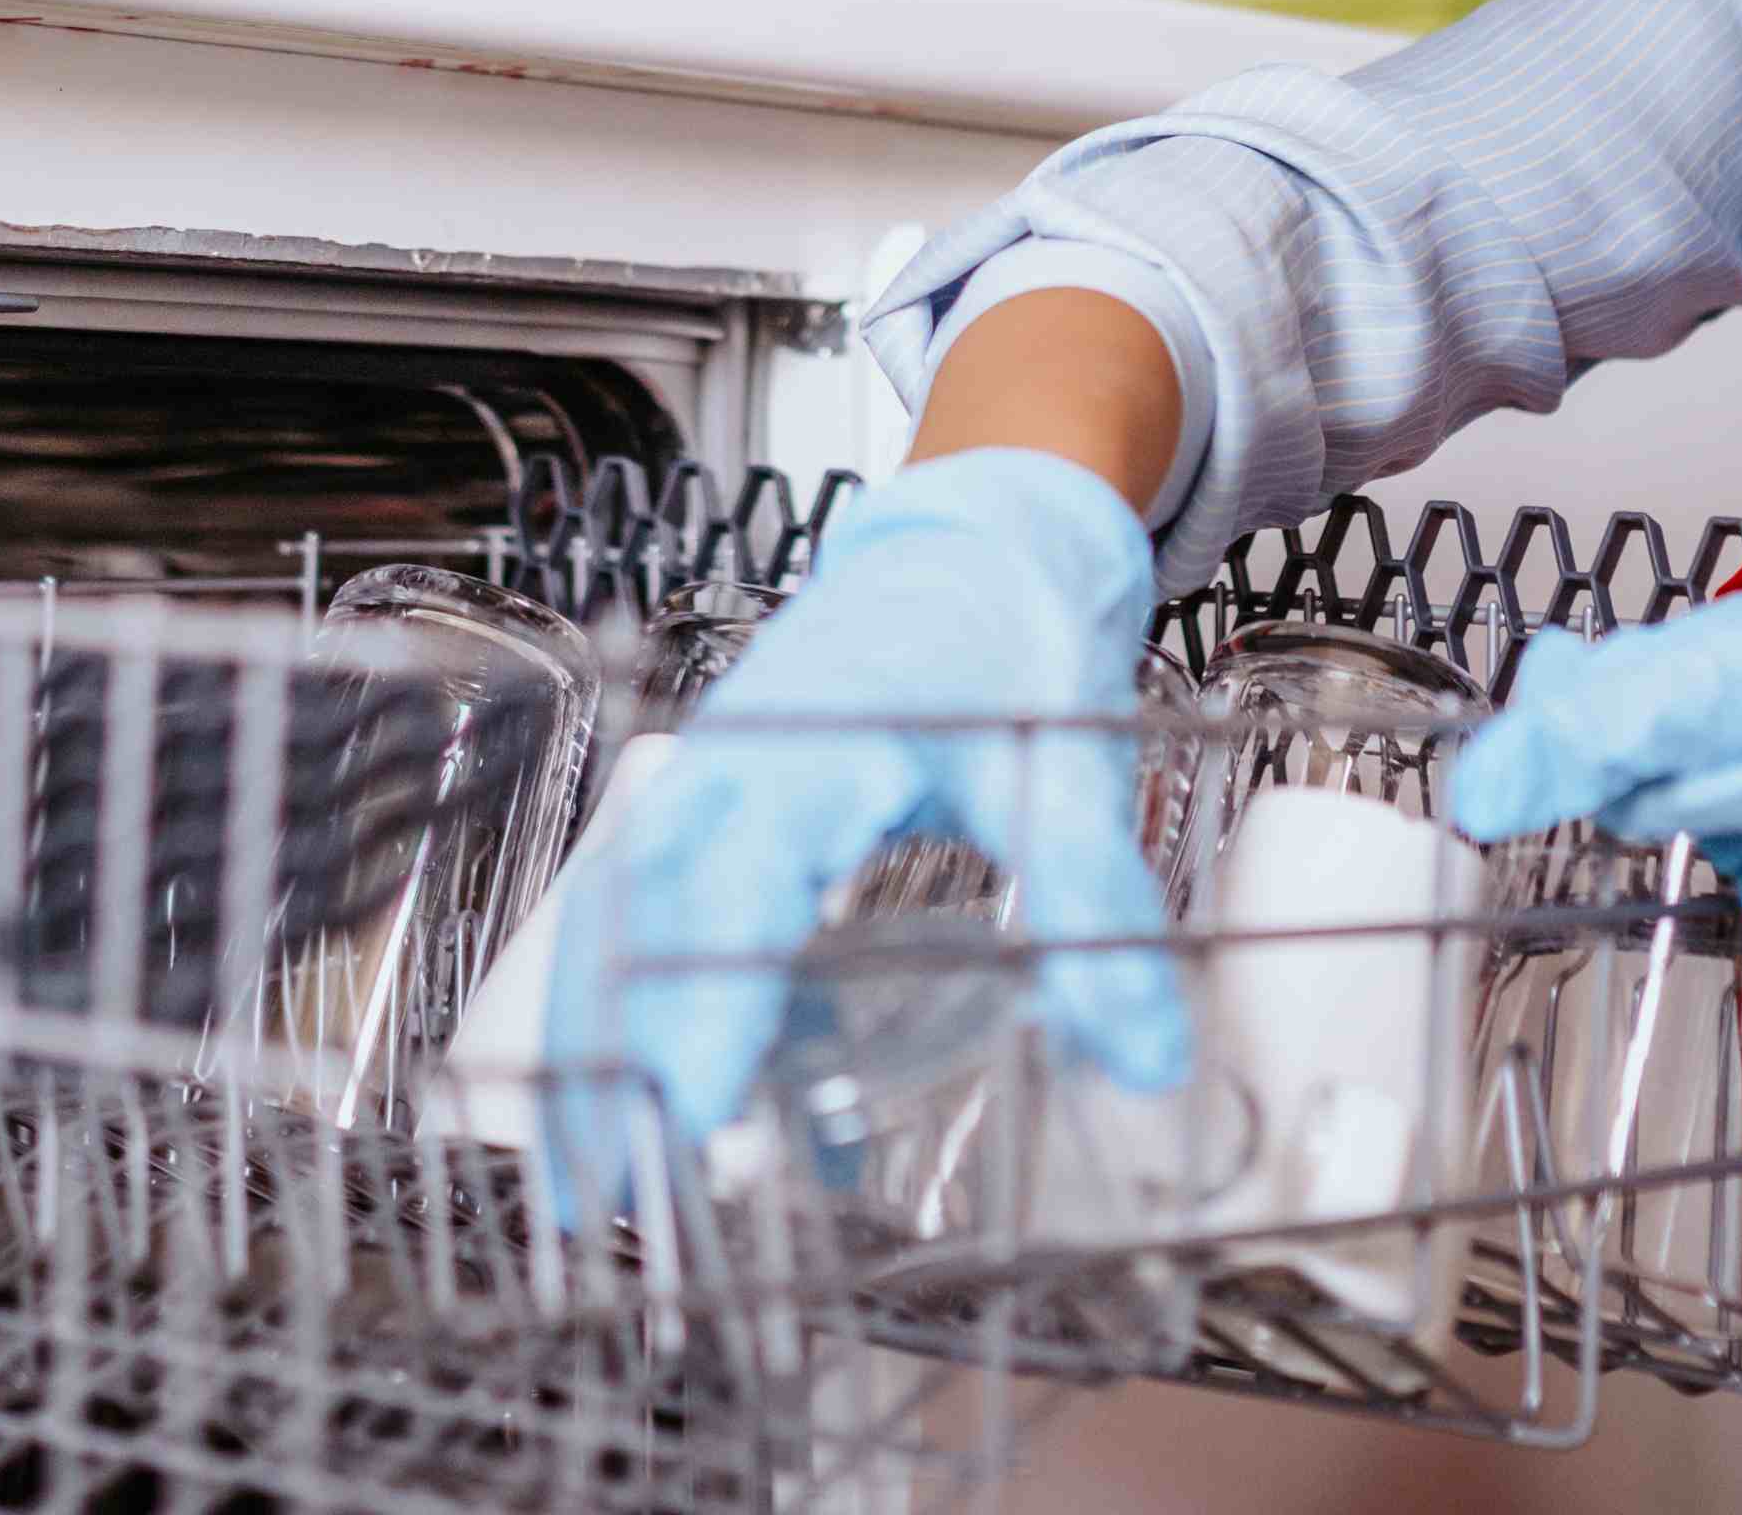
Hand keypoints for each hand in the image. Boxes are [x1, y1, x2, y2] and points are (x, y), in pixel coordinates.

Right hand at [536, 446, 1190, 1207]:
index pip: (735, 881)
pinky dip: (663, 1020)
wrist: (971, 549)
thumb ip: (1093, 896)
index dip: (706, 1002)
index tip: (695, 1114)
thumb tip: (1143, 1050)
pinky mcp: (719, 822)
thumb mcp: (1064, 761)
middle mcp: (733, 768)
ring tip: (598, 1182)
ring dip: (606, 1047)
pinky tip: (720, 1116)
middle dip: (614, 1054)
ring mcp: (710, 790)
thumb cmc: (1002, 638)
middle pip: (637, 917)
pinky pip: (664, 925)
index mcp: (814, 743)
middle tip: (608, 1193)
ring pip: (624, 926)